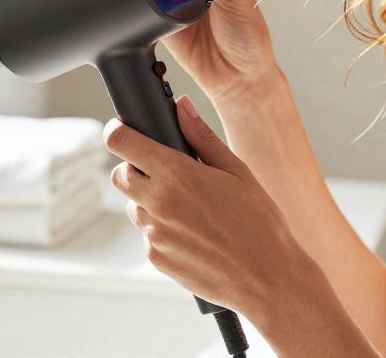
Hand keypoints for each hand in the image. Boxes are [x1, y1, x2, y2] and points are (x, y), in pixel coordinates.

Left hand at [103, 94, 307, 315]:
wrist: (268, 278)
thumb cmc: (259, 222)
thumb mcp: (237, 171)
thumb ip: (202, 137)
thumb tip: (182, 106)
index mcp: (177, 174)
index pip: (120, 142)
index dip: (118, 131)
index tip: (123, 130)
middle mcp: (158, 203)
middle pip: (119, 175)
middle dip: (134, 168)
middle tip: (164, 171)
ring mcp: (154, 234)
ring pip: (133, 206)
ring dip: (149, 201)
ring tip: (190, 208)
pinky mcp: (156, 258)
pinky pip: (149, 234)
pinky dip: (163, 229)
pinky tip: (194, 234)